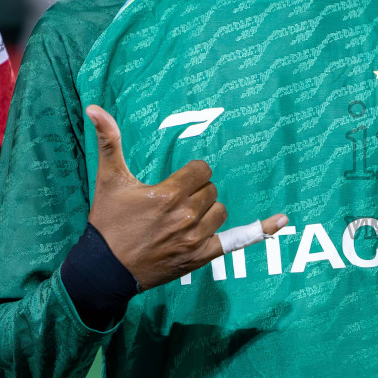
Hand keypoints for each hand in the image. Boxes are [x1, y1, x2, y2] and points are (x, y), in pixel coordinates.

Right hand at [85, 105, 287, 290]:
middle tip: (175, 202)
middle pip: (211, 190)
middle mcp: (186, 216)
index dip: (192, 173)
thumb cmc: (108, 223)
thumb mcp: (108, 180)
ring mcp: (196, 239)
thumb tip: (95, 107)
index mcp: (169, 195)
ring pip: (220, 211)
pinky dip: (260, 231)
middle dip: (197, 191)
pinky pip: (238, 240)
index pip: (202, 171)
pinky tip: (282, 220)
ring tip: (186, 216)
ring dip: (209, 210)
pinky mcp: (201, 258)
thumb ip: (108, 142)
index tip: (178, 181)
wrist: (104, 270)